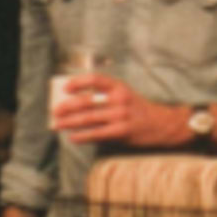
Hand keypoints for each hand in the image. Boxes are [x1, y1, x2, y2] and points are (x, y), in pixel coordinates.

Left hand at [52, 72, 171, 148]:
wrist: (161, 125)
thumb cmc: (136, 109)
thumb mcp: (124, 95)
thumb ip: (105, 97)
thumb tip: (75, 104)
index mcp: (119, 87)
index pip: (95, 79)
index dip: (78, 82)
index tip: (65, 88)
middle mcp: (119, 99)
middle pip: (87, 101)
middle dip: (68, 106)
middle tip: (55, 111)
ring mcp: (121, 116)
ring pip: (89, 118)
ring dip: (70, 122)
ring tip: (57, 125)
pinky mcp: (122, 131)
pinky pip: (97, 134)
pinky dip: (83, 136)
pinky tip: (73, 137)